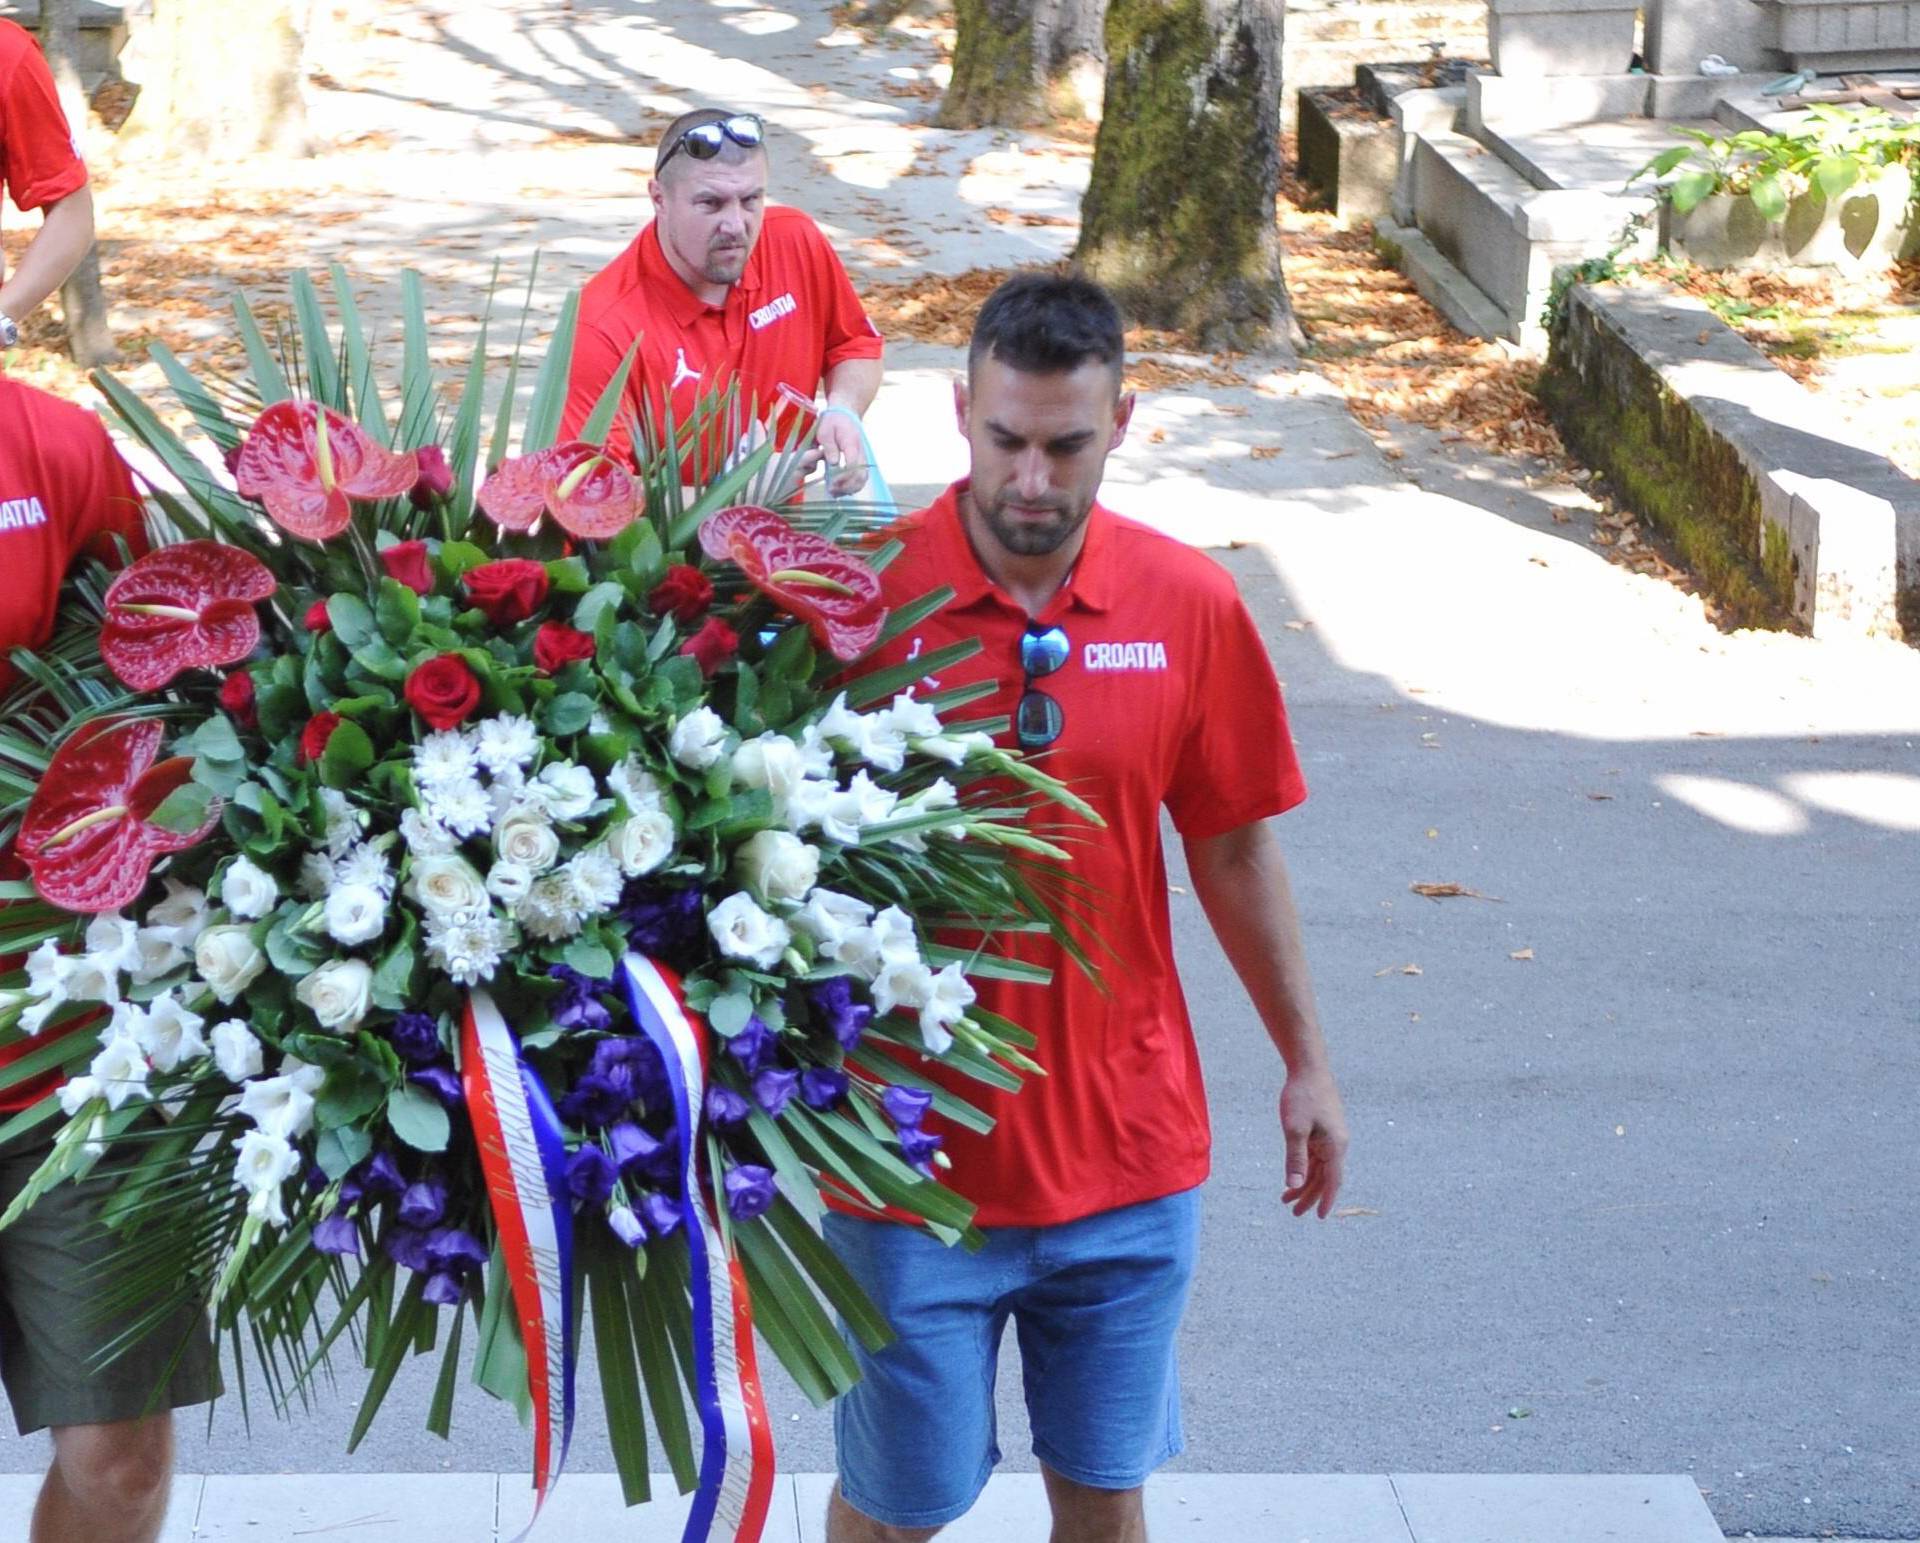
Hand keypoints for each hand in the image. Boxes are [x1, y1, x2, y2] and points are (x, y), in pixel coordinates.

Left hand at [815, 409, 868, 497]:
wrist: (845, 415)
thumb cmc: (832, 422)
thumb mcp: (825, 430)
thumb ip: (829, 446)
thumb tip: (833, 462)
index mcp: (852, 444)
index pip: (852, 466)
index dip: (843, 478)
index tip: (831, 483)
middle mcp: (861, 452)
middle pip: (860, 476)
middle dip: (847, 487)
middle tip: (832, 490)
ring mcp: (862, 458)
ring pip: (863, 479)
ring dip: (850, 489)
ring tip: (835, 493)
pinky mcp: (860, 462)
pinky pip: (860, 478)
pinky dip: (852, 487)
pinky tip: (839, 490)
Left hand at [1278, 1064, 1347, 1218]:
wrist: (1308, 1068)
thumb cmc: (1302, 1097)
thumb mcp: (1295, 1130)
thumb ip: (1295, 1159)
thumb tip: (1294, 1185)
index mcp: (1335, 1146)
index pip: (1333, 1181)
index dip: (1326, 1200)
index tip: (1318, 1217)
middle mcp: (1337, 1144)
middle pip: (1324, 1178)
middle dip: (1309, 1195)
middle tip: (1293, 1213)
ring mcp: (1330, 1138)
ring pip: (1319, 1168)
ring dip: (1304, 1183)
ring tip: (1286, 1198)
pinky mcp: (1322, 1131)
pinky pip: (1315, 1156)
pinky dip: (1304, 1168)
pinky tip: (1293, 1177)